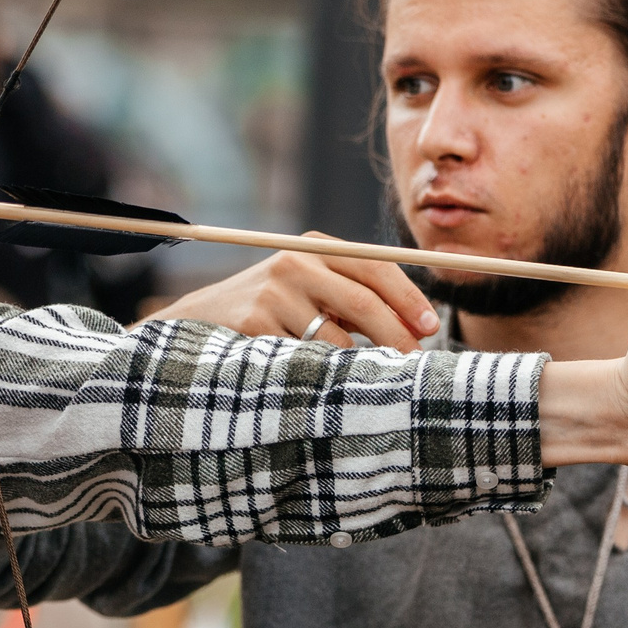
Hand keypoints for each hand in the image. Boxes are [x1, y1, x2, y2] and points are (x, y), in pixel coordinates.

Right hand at [148, 246, 438, 350]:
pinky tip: (315, 380)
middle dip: (397, 338)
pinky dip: (320, 376)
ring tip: (358, 379)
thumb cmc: (270, 311)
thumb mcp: (309, 290)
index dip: (408, 299)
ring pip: (337, 341)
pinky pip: (306, 361)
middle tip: (415, 365)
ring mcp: (273, 293)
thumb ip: (353, 298)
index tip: (430, 327)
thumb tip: (416, 326)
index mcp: (315, 247)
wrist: (197, 321)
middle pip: (364, 303)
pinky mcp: (256, 325)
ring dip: (356, 367)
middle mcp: (295, 262)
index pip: (376, 267)